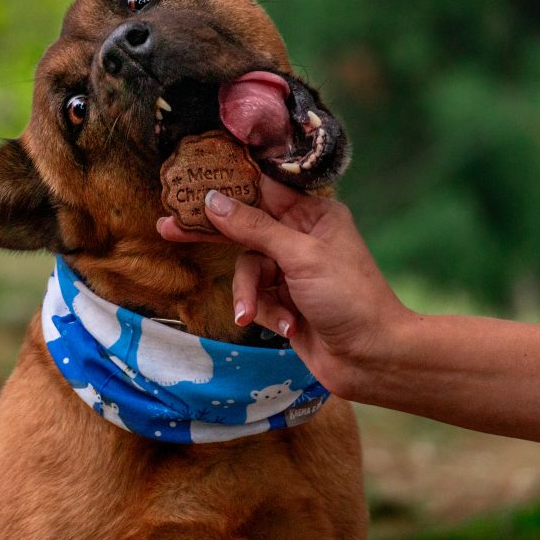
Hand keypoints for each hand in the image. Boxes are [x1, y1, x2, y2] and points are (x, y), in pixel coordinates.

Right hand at [158, 177, 409, 397]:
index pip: (263, 189)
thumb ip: (254, 228)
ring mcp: (290, 270)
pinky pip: (256, 297)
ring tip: (252, 315)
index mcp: (313, 214)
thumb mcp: (300, 256)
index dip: (230, 185)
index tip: (195, 180)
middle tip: (167, 227)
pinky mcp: (283, 300)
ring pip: (247, 269)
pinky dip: (266, 312)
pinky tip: (288, 327)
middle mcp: (299, 237)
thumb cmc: (349, 298)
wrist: (371, 359)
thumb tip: (213, 200)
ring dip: (250, 294)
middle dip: (213, 234)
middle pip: (245, 227)